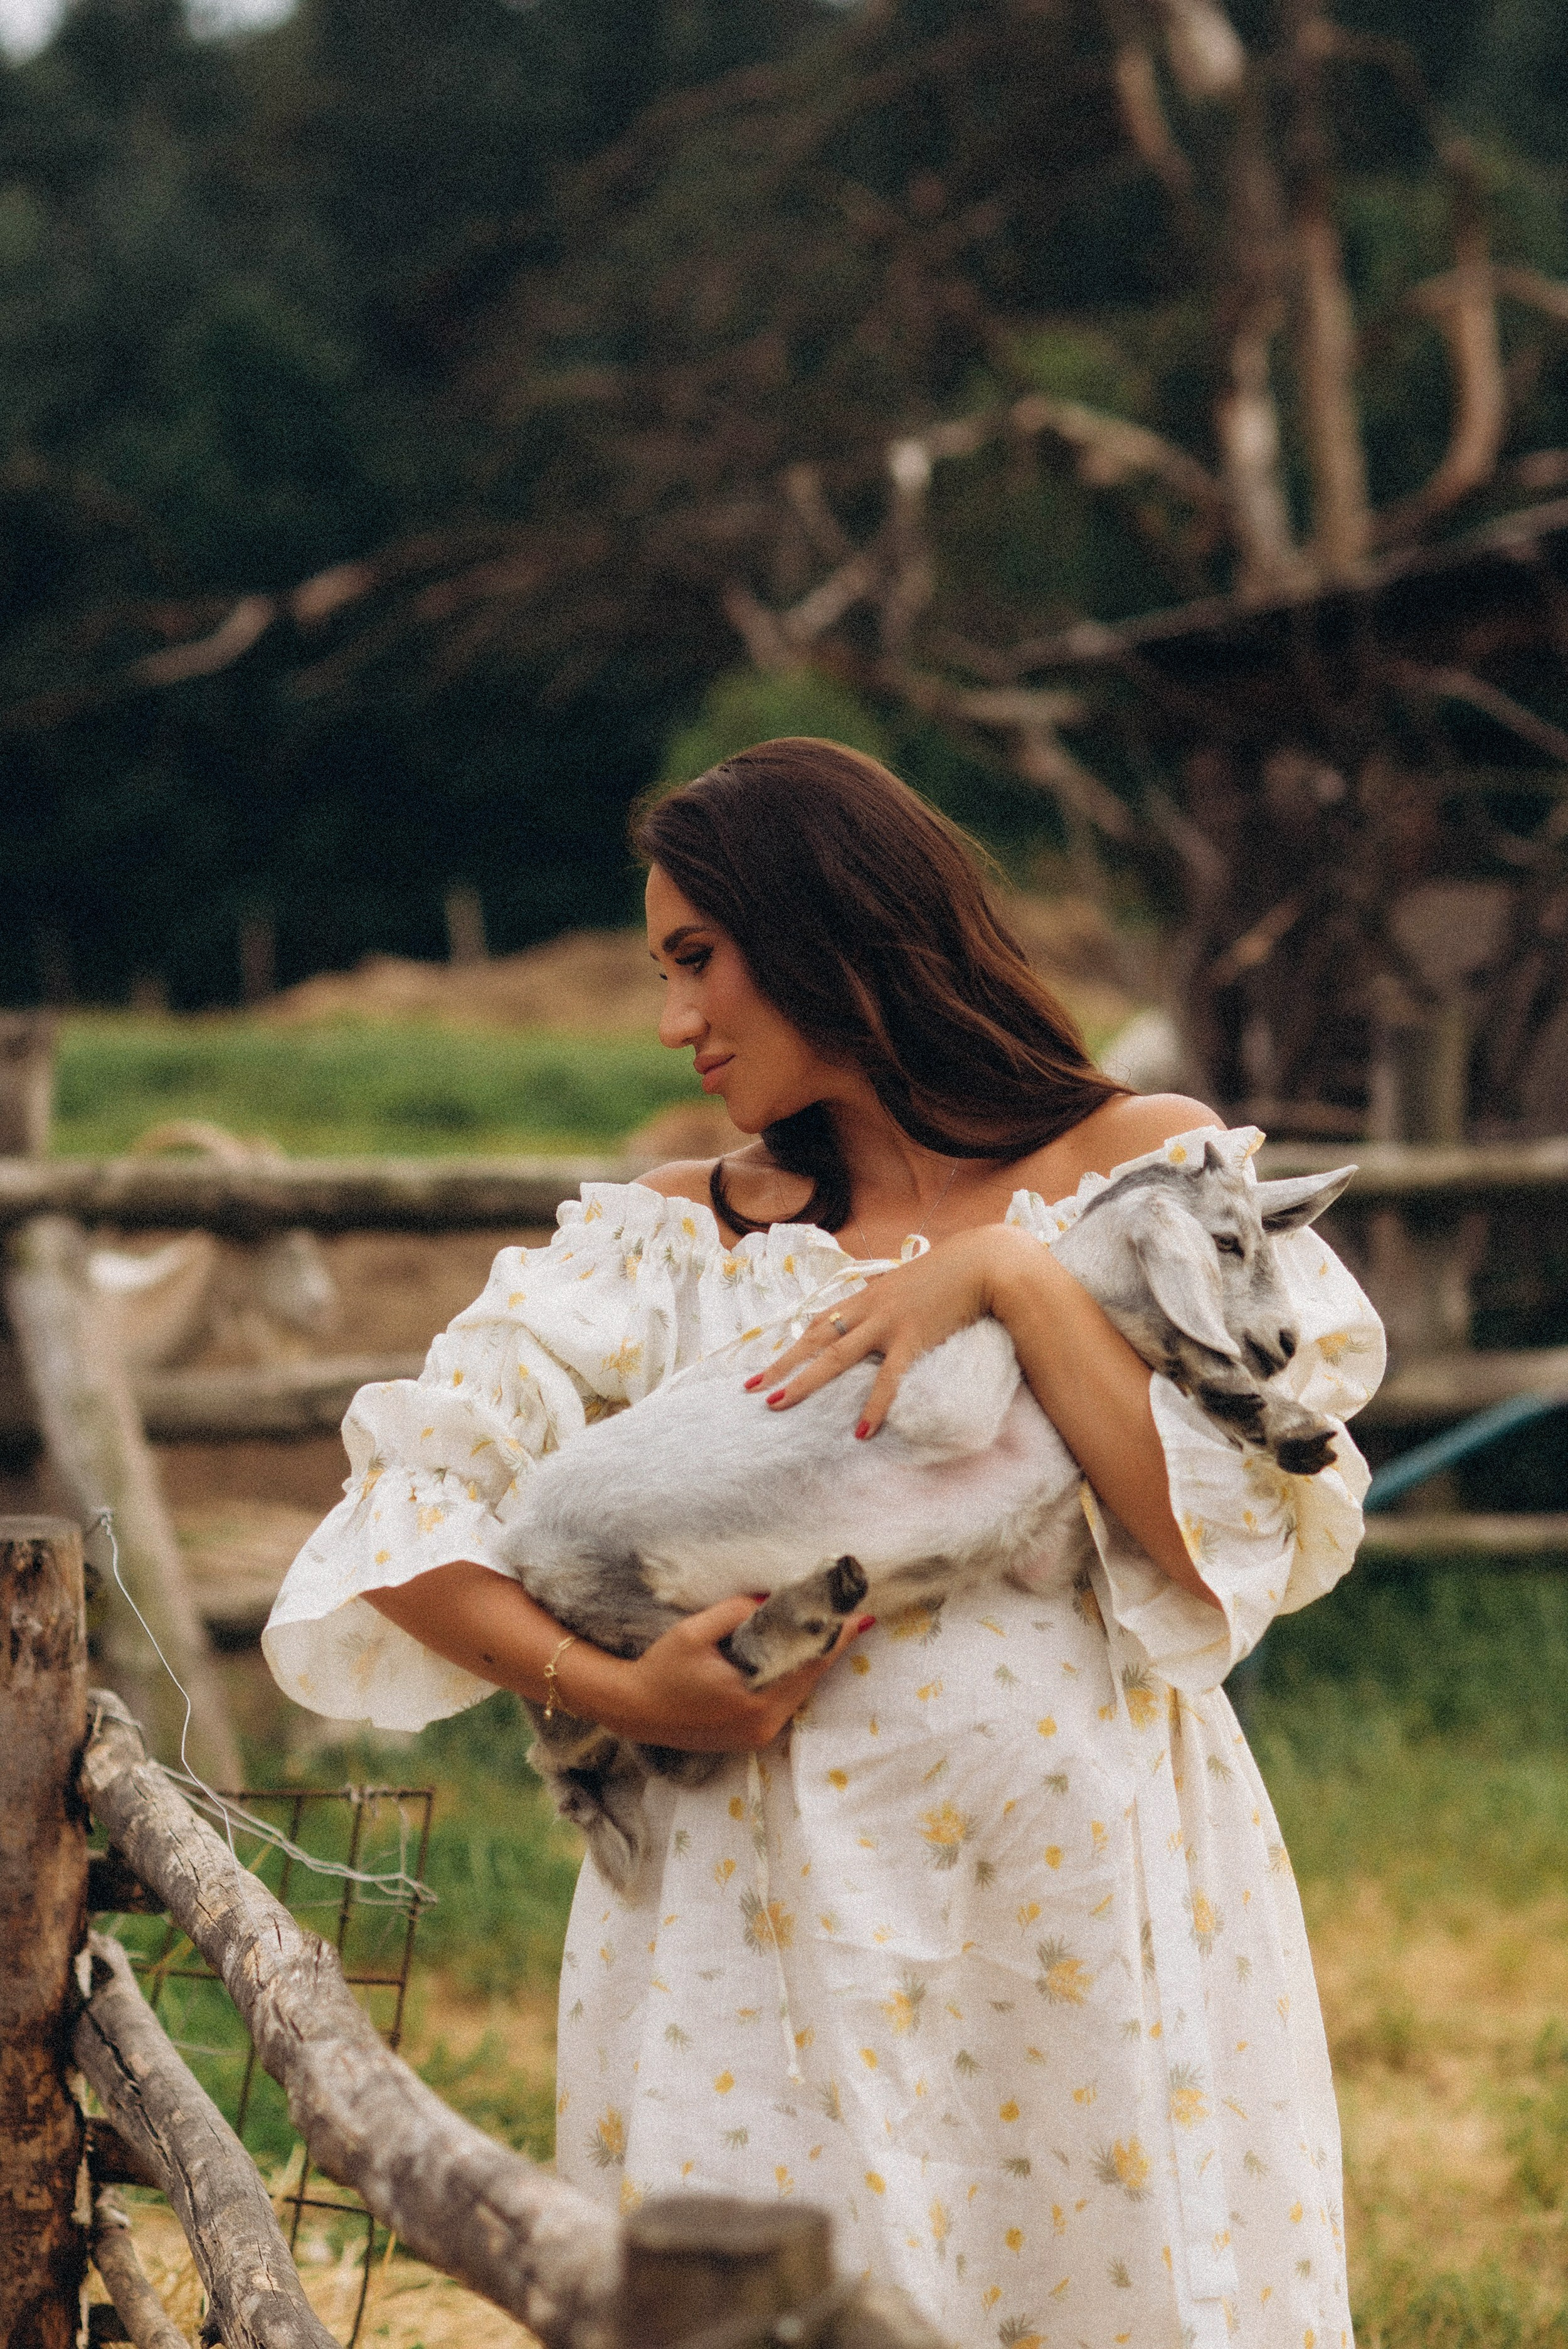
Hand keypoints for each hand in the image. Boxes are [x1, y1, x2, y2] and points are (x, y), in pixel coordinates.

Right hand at [603, 1595, 865, 1751]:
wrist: (632, 1709)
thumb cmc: (660, 1668)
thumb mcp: (693, 1632)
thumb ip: (734, 1613)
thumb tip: (769, 1600)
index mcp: (753, 1699)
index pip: (808, 1663)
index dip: (836, 1639)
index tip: (863, 1618)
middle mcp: (762, 1723)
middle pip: (809, 1679)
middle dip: (828, 1647)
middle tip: (849, 1616)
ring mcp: (757, 1735)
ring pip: (798, 1692)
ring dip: (811, 1663)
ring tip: (828, 1632)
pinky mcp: (750, 1738)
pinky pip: (783, 1703)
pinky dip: (791, 1679)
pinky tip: (795, 1657)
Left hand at [750, 1222, 1050, 1435]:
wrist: (983, 1262)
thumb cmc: (950, 1273)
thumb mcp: (910, 1284)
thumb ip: (891, 1301)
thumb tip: (881, 1317)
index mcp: (866, 1296)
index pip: (818, 1323)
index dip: (791, 1345)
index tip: (766, 1365)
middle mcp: (867, 1309)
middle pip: (813, 1340)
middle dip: (781, 1365)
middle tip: (751, 1388)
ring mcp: (886, 1323)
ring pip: (834, 1357)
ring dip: (804, 1382)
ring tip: (778, 1406)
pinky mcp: (911, 1339)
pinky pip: (888, 1379)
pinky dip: (873, 1406)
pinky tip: (861, 1431)